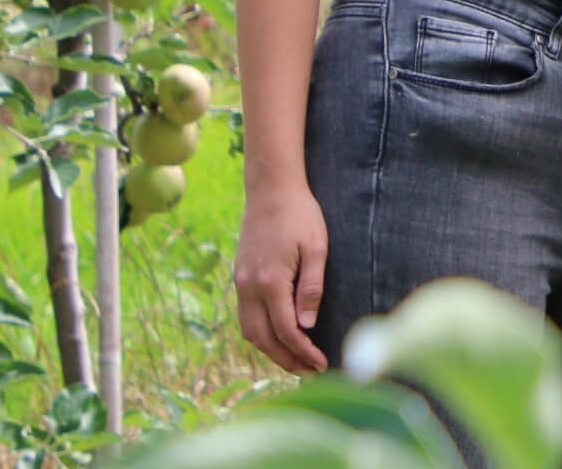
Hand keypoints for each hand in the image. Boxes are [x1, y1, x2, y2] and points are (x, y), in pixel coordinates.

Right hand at [234, 180, 329, 372]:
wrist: (270, 189)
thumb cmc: (300, 215)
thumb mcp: (316, 248)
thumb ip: (311, 288)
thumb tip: (307, 326)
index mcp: (269, 283)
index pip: (286, 331)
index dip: (303, 352)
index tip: (322, 364)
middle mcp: (249, 287)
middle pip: (263, 339)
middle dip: (285, 360)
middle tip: (309, 372)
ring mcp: (240, 283)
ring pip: (249, 331)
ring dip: (270, 350)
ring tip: (294, 361)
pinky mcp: (239, 277)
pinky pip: (245, 316)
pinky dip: (260, 333)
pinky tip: (277, 336)